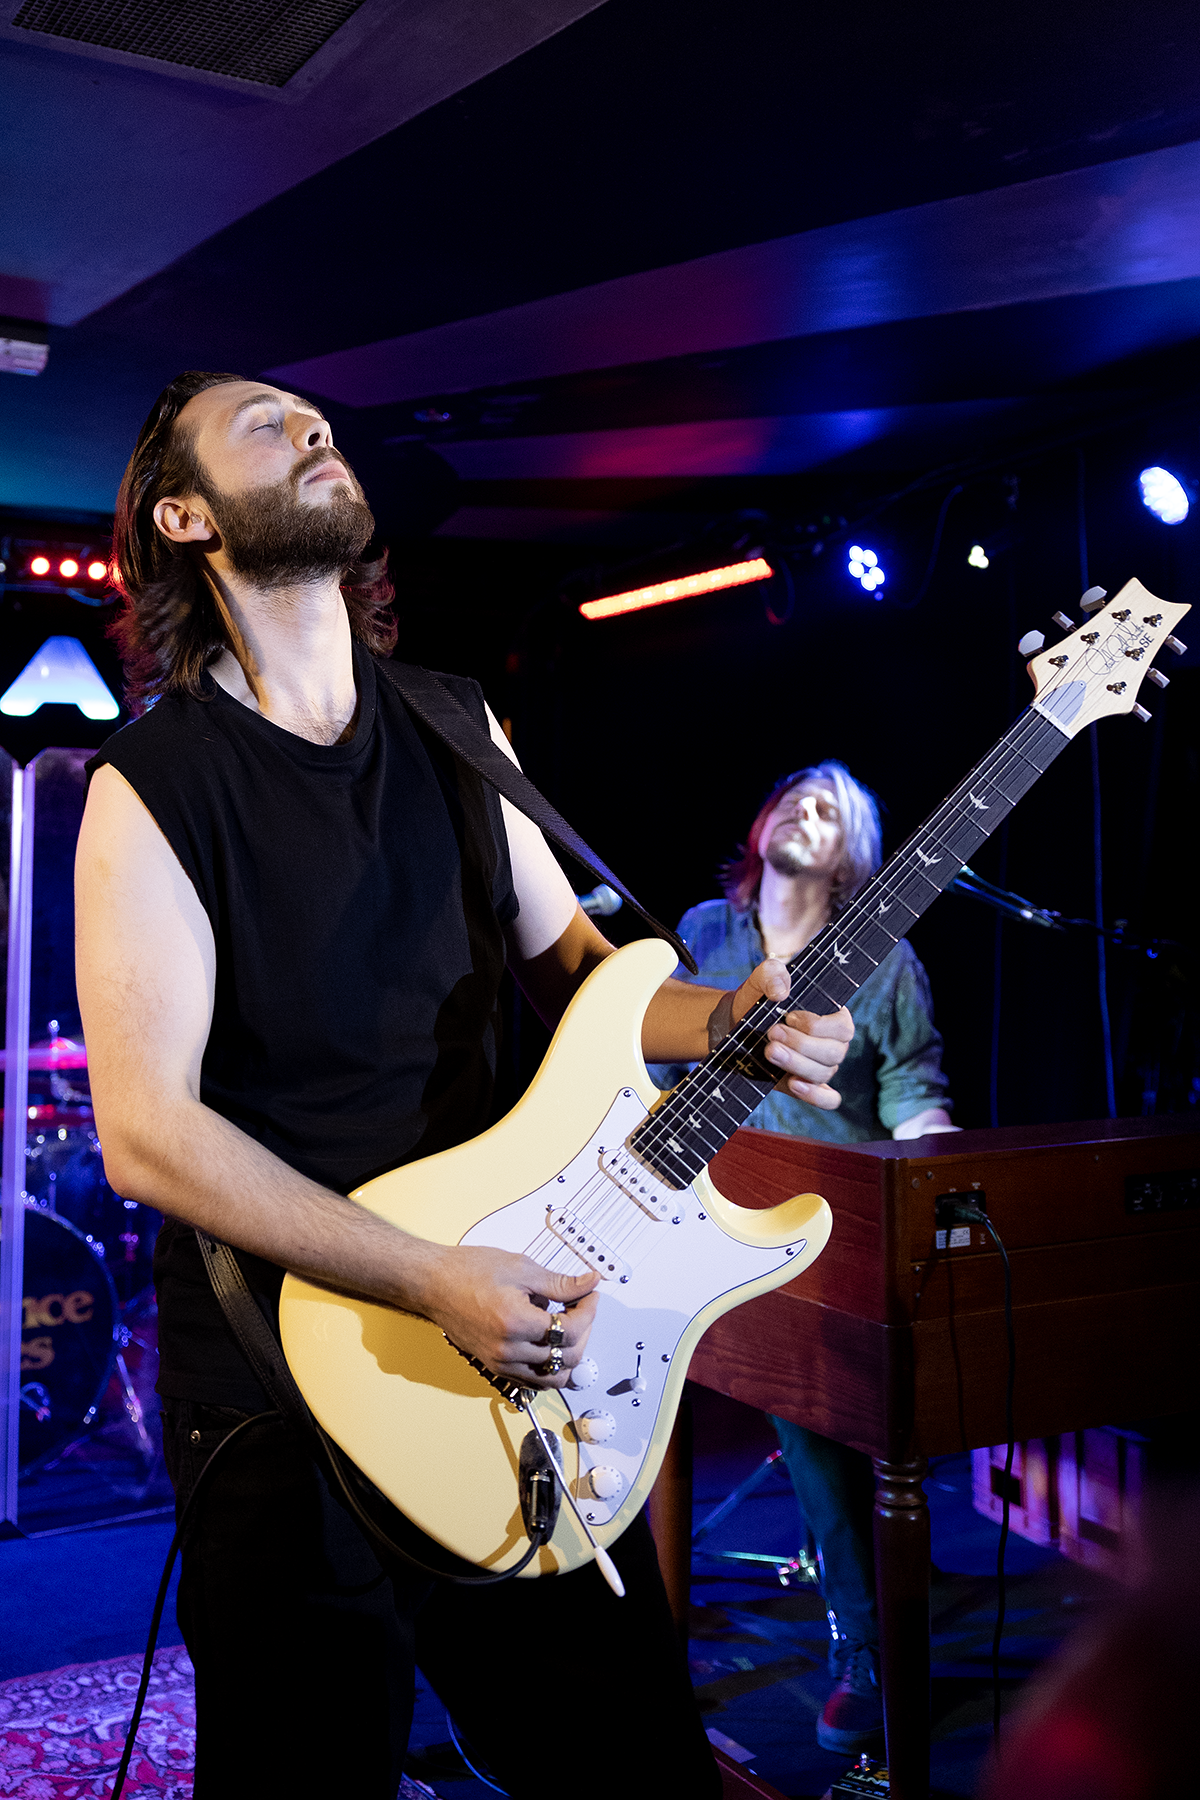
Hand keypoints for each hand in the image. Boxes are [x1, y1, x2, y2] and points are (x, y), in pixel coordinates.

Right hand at [416, 1244, 599, 1387]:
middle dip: (584, 1331)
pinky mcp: (496, 1367)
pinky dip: (549, 1367)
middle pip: (567, 1358)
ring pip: (552, 1379)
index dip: (589, 1310)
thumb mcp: (521, 1269)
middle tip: (581, 1307)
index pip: (571, 1330)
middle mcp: (509, 1350)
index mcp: (516, 1323)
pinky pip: (533, 1381)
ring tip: (568, 1328)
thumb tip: (589, 1283)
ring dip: (569, 1356)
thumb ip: (560, 1283)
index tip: (590, 1295)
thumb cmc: (467, 1273)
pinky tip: (550, 1342)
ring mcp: (501, 1363)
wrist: (434, 1283)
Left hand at [732, 958, 853, 1109]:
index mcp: (832, 1016)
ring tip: (769, 1052)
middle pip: (834, 1053)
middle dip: (801, 1045)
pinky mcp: (807, 1085)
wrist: (738, 1023)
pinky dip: (815, 1095)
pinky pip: (827, 1099)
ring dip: (796, 1064)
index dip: (819, 1026)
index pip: (843, 1027)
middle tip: (772, 1033)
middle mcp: (833, 1043)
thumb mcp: (762, 978)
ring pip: (824, 1073)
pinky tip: (793, 1084)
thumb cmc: (759, 997)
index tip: (790, 1016)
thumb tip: (782, 992)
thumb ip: (772, 973)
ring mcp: (821, 1066)